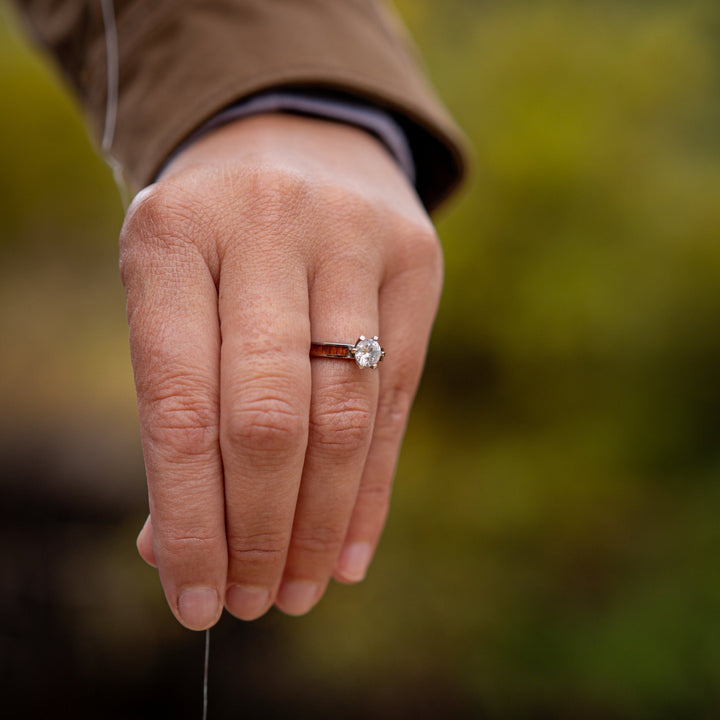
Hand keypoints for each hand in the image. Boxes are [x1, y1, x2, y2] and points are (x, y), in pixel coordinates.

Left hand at [121, 114, 442, 628]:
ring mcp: (352, 236)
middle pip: (268, 417)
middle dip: (261, 531)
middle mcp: (266, 225)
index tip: (196, 600)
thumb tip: (173, 550)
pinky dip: (371, 486)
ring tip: (300, 589)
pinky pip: (398, 397)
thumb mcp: (173, 300)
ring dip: (320, 521)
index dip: (190, 518)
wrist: (296, 142)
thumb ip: (176, 413)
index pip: (180, 405)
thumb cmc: (218, 244)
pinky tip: (350, 549)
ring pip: (343, 415)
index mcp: (172, 235)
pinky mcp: (417, 258)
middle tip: (255, 603)